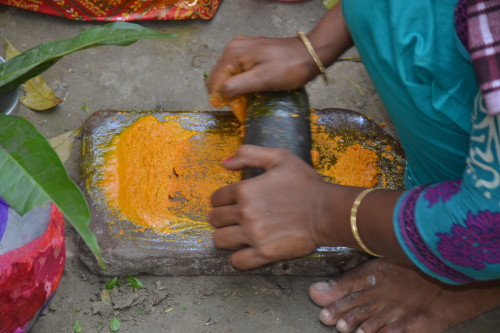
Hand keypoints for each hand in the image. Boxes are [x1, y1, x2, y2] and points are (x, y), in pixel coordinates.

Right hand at [206, 35, 318, 98]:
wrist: (309, 54)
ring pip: (227, 73)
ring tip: (248, 95)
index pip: (214, 81)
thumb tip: (218, 96)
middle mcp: (232, 47)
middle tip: (243, 103)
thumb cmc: (288, 69)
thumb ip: (236, 87)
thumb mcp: (262, 80)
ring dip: (233, 86)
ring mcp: (240, 47)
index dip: (222, 97)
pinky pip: (237, 68)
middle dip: (226, 91)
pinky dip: (240, 79)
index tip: (237, 108)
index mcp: (232, 54)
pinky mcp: (249, 50)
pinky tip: (252, 85)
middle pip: (218, 76)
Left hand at [209, 145, 330, 269]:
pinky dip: (238, 258)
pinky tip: (246, 251)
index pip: (216, 198)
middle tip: (234, 219)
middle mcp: (245, 213)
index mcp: (245, 190)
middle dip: (222, 218)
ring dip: (226, 237)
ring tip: (238, 235)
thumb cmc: (306, 184)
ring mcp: (253, 235)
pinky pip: (238, 261)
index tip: (231, 203)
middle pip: (215, 219)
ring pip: (220, 240)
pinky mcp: (264, 253)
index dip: (221, 200)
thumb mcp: (280, 158)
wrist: (328, 211)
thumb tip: (224, 164)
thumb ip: (249, 154)